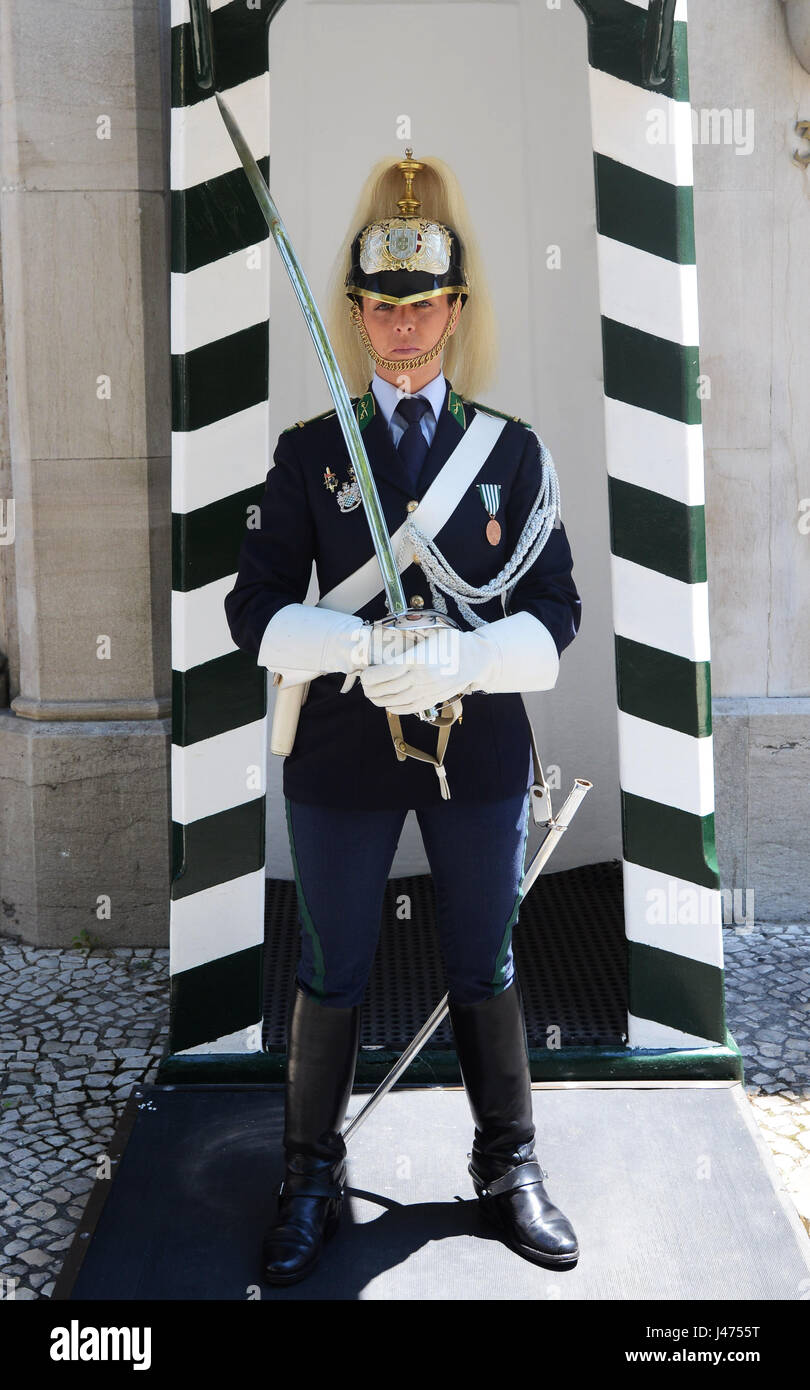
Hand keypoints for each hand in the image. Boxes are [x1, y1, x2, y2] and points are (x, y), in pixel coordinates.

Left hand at [359, 628, 493, 714]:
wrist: (474, 660)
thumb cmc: (451, 643)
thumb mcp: (430, 632)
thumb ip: (409, 633)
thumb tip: (387, 630)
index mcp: (417, 659)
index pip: (385, 672)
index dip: (370, 676)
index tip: (364, 675)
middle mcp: (420, 678)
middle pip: (386, 688)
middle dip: (370, 689)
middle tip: (365, 686)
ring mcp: (426, 691)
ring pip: (394, 701)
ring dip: (379, 700)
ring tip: (372, 695)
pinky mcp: (431, 700)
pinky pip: (408, 708)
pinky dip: (394, 708)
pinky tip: (387, 704)